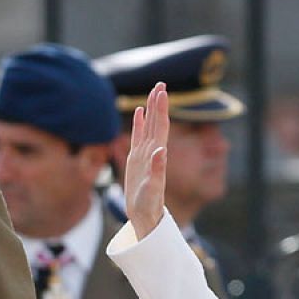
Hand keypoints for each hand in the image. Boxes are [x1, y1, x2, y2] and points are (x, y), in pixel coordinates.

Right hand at [125, 83, 169, 239]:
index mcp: (157, 155)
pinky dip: (139, 122)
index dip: (162, 109)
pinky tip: (139, 111)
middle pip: (157, 122)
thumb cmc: (149, 206)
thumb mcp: (152, 190)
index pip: (161, 127)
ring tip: (154, 91)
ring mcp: (144, 154)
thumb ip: (157, 170)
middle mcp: (152, 151)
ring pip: (149, 125)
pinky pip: (138, 135)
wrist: (145, 216)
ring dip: (152, 108)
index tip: (162, 91)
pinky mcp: (136, 159)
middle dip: (159, 103)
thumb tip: (160, 151)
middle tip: (161, 83)